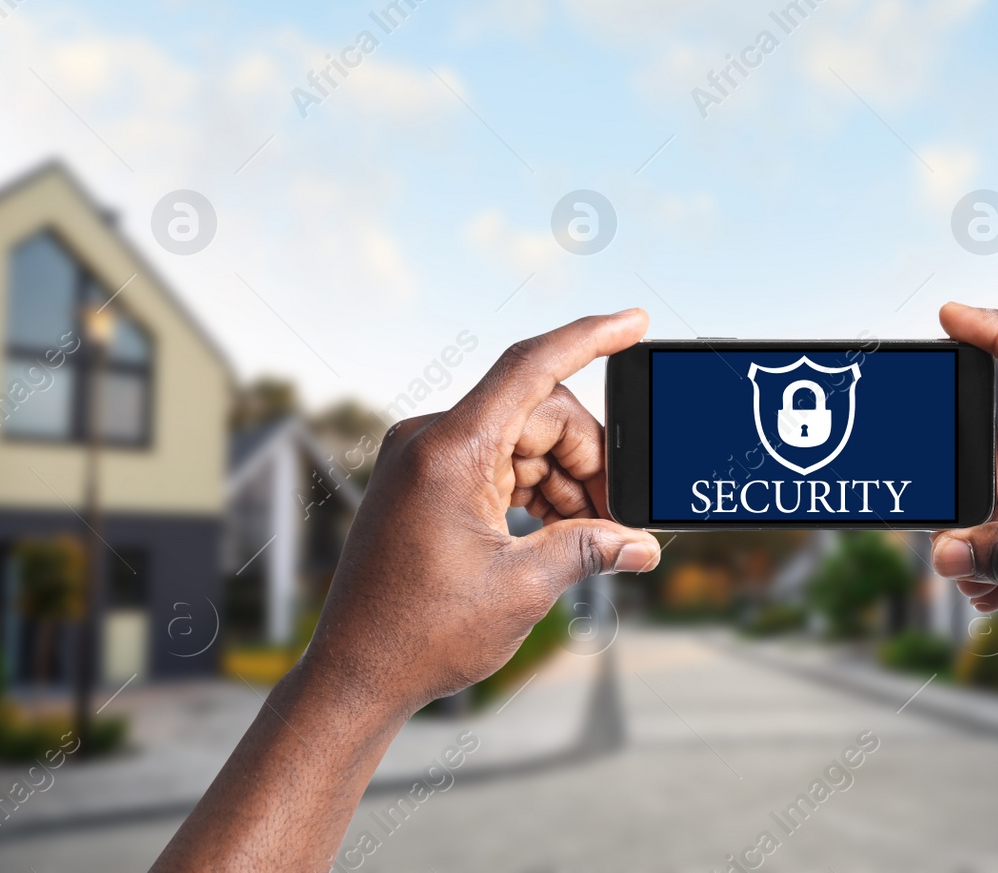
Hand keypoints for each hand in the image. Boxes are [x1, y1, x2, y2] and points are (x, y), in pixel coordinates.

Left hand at [302, 310, 662, 716]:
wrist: (356, 673)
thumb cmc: (421, 633)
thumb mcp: (523, 588)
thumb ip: (589, 549)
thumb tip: (641, 543)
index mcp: (449, 451)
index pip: (530, 367)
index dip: (589, 339)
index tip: (634, 323)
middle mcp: (431, 441)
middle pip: (539, 415)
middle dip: (589, 459)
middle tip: (619, 519)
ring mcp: (425, 461)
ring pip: (524, 442)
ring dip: (567, 482)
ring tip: (591, 537)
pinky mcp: (426, 483)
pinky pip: (499, 464)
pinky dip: (537, 491)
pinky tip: (562, 531)